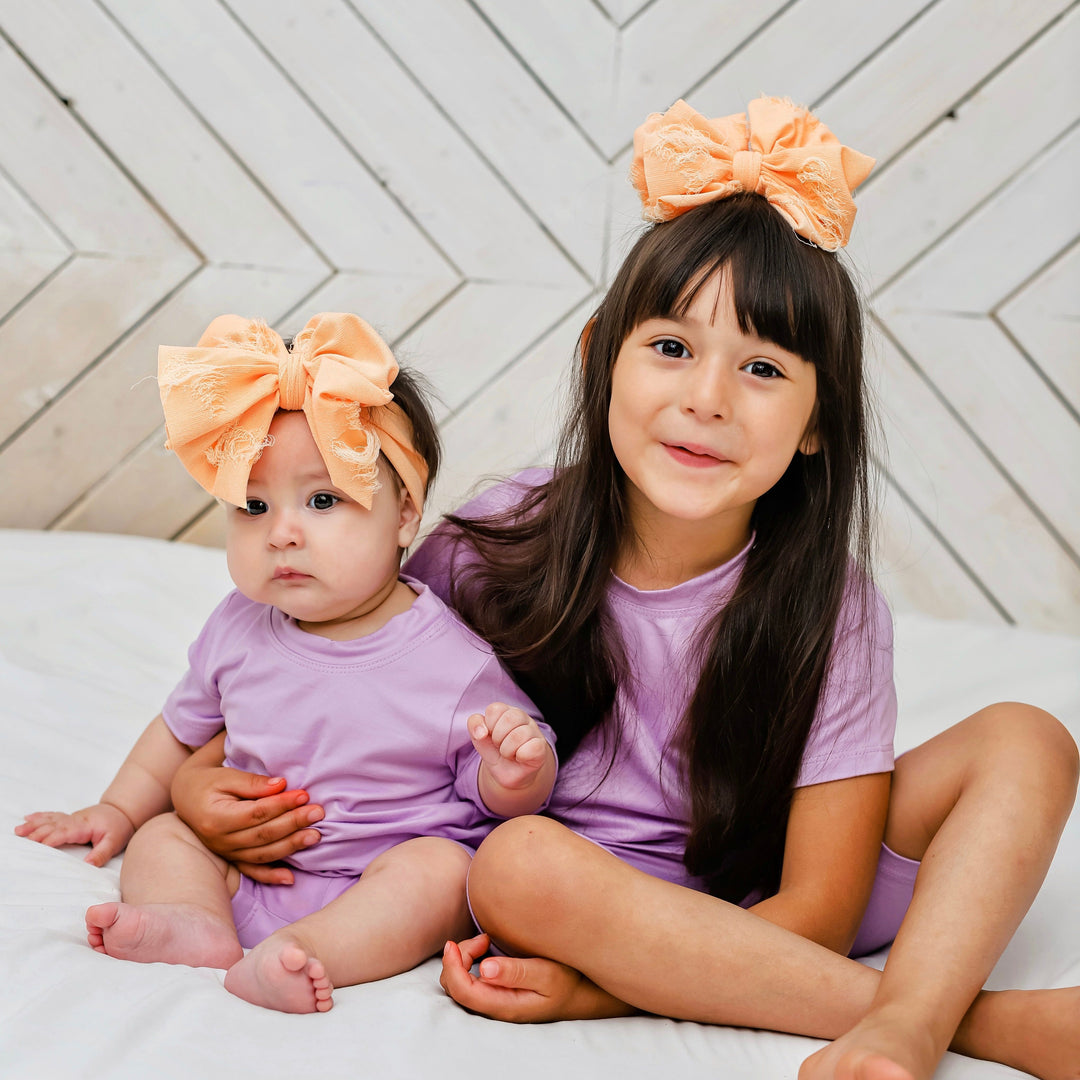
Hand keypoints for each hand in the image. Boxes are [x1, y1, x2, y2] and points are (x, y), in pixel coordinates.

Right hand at [15, 803, 134, 866]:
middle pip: (53, 825)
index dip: (52, 838)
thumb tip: (88, 865)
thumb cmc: (119, 827)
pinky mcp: (70, 818)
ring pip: (50, 820)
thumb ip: (102, 853)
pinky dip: (40, 817)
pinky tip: (28, 818)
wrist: (123, 811)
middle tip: (22, 836)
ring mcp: (71, 818)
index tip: (40, 844)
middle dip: (37, 831)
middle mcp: (75, 821)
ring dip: (34, 824)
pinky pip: (52, 816)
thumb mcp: (115, 841)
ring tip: (19, 829)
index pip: (65, 832)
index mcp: (84, 826)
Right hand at [171, 755, 323, 885]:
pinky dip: (271, 877)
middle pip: (263, 835)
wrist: (188, 798)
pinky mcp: (231, 859)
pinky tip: (290, 878)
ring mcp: (226, 853)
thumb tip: (281, 785)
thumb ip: (253, 782)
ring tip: (315, 836)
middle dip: (293, 823)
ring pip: (263, 854)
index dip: (282, 805)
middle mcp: (220, 841)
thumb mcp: (226, 776)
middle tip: (318, 812)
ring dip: (291, 846)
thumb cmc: (209, 783)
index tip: (304, 794)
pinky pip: (252, 871)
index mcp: (216, 819)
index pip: (256, 813)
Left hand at [440, 934, 635, 1021]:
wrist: (581, 992)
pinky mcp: (495, 991)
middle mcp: (494, 1006)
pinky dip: (469, 960)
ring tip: (485, 941)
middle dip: (457, 959)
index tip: (455, 943)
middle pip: (455, 987)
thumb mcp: (548, 974)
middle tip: (482, 939)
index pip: (462, 991)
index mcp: (504, 1005)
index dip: (451, 966)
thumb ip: (517, 972)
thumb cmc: (567, 981)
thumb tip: (484, 968)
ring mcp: (494, 1000)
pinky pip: (469, 978)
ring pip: (459, 983)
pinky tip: (487, 947)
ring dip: (463, 959)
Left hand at [469, 703, 550, 790]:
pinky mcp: (541, 748)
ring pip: (520, 734)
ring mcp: (534, 732)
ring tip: (509, 754)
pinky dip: (521, 756)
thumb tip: (481, 732)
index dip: (488, 725)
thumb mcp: (480, 739)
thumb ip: (474, 726)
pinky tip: (520, 758)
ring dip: (507, 750)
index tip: (490, 736)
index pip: (495, 709)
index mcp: (506, 711)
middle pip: (510, 718)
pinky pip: (533, 747)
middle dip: (498, 737)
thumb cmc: (496, 752)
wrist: (509, 774)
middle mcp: (523, 718)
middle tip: (499, 746)